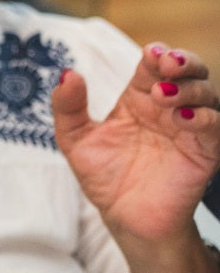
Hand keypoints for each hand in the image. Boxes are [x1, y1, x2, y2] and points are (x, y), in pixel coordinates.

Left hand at [53, 43, 219, 243]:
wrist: (124, 218)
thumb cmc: (104, 177)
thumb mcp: (76, 141)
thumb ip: (67, 108)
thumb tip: (67, 74)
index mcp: (141, 97)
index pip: (154, 64)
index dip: (157, 54)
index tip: (150, 54)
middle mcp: (168, 107)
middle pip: (189, 70)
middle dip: (183, 60)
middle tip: (166, 63)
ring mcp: (189, 127)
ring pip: (206, 93)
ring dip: (188, 88)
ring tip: (164, 95)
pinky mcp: (204, 151)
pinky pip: (214, 127)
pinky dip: (204, 117)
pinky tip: (184, 116)